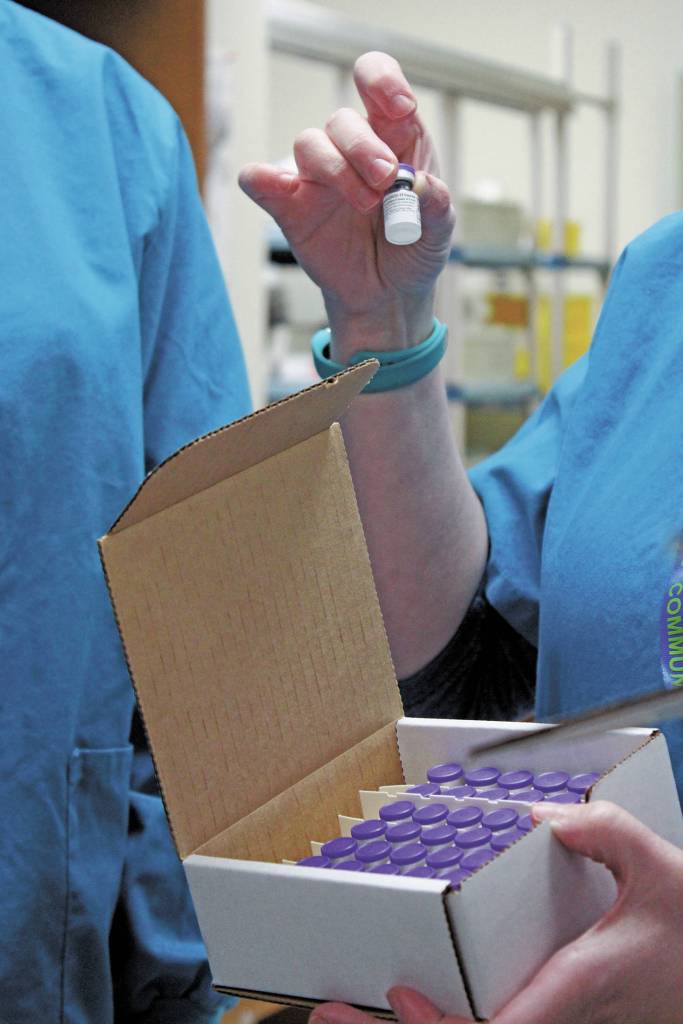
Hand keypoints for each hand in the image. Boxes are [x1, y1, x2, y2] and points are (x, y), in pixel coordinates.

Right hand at [239, 52, 454, 354]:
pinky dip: (262, 178)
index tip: (399, 108)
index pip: (377, 82)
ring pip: (309, 143)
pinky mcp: (290, 207)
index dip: (382, 82)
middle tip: (386, 180)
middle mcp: (351, 148)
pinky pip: (261, 180)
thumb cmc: (414, 250)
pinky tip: (274, 187)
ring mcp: (318, 177)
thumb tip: (421, 185)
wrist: (388, 296)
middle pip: (342, 120)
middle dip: (365, 146)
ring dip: (337, 170)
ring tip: (366, 205)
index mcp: (393, 137)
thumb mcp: (439, 232)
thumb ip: (436, 205)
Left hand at [309, 801, 682, 1023]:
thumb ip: (604, 832)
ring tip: (346, 1009)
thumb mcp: (659, 867)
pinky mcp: (553, 1013)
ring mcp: (554, 1020)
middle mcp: (557, 1014)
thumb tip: (542, 819)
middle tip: (330, 1011)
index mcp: (575, 986)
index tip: (399, 995)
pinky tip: (412, 1000)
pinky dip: (444, 1018)